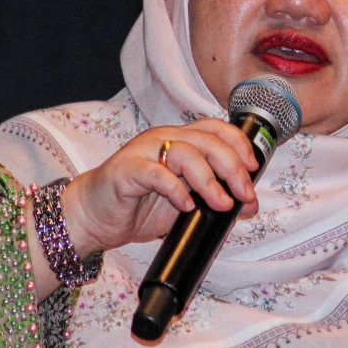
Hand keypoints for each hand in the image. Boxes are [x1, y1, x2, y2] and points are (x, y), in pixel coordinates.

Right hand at [59, 119, 259, 258]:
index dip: (239, 144)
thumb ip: (215, 201)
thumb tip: (250, 206)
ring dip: (208, 180)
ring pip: (185, 153)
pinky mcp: (127, 169)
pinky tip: (186, 205)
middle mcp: (163, 139)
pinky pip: (156, 173)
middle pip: (207, 141)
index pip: (216, 129)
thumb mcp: (186, 205)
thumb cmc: (138, 207)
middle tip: (244, 194)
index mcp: (179, 140)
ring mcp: (144, 151)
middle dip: (232, 167)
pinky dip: (175, 189)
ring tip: (220, 203)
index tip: (253, 168)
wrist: (94, 218)